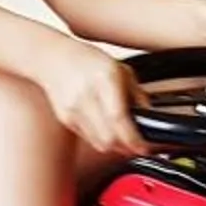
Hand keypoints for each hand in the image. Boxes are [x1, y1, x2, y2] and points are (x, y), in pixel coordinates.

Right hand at [40, 39, 145, 157]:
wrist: (54, 58)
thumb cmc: (89, 61)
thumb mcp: (122, 70)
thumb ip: (139, 95)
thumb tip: (151, 118)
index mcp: (104, 79)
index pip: (118, 118)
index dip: (133, 138)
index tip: (144, 146)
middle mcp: (87, 96)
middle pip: (108, 138)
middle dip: (126, 146)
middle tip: (136, 143)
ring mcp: (73, 109)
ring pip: (99, 144)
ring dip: (114, 145)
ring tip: (122, 135)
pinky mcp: (66, 119)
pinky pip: (89, 138)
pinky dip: (101, 138)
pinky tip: (105, 127)